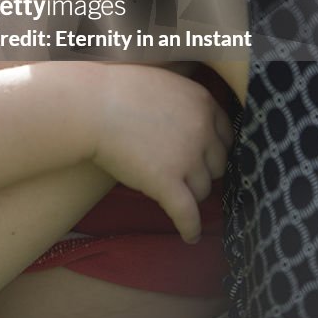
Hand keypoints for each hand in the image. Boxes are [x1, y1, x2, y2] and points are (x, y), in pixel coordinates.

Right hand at [91, 65, 232, 244]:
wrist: (91, 106)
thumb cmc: (118, 89)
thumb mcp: (163, 82)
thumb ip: (185, 99)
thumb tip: (192, 118)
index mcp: (202, 102)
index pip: (226, 135)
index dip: (214, 149)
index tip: (206, 158)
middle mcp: (202, 129)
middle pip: (217, 165)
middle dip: (202, 171)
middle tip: (184, 174)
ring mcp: (186, 158)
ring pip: (202, 190)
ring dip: (190, 195)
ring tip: (175, 197)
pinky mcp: (167, 183)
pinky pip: (187, 214)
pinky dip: (190, 227)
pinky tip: (190, 236)